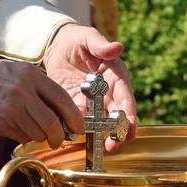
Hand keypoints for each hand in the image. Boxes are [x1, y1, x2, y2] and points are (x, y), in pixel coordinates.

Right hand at [0, 56, 83, 146]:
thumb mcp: (18, 70)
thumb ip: (39, 87)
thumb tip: (61, 111)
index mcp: (29, 76)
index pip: (61, 99)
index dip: (74, 117)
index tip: (78, 127)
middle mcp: (21, 93)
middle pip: (51, 123)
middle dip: (59, 136)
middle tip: (60, 139)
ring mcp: (9, 111)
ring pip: (36, 134)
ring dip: (40, 136)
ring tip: (35, 130)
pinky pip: (20, 137)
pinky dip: (24, 136)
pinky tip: (17, 126)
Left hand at [43, 23, 136, 149]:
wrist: (56, 44)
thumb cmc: (78, 39)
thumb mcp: (88, 38)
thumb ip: (101, 45)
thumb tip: (117, 47)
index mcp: (116, 76)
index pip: (126, 98)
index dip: (129, 116)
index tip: (130, 131)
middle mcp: (107, 92)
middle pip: (116, 116)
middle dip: (116, 132)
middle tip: (113, 146)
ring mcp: (92, 100)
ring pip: (99, 121)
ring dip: (99, 134)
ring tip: (98, 148)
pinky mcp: (76, 103)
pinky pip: (79, 118)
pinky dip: (78, 128)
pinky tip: (74, 136)